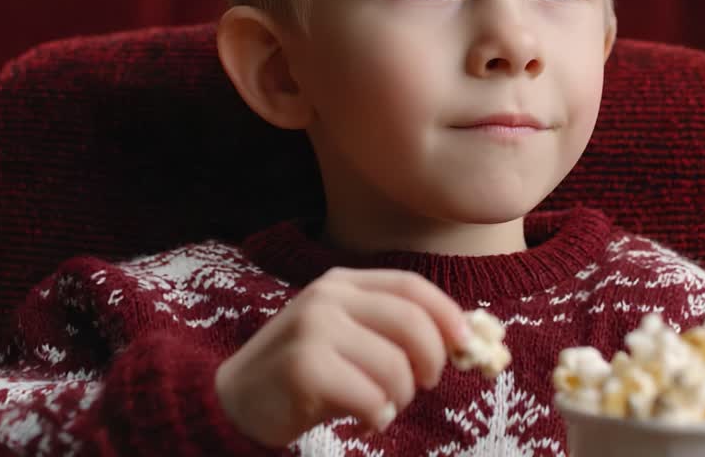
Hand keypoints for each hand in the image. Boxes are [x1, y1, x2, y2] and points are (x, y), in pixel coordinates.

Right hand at [214, 268, 468, 446]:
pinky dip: (379, 416)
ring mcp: (313, 329)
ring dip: (401, 397)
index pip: (411, 286)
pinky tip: (365, 421)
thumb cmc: (305, 375)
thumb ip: (395, 332)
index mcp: (342, 283)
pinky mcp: (304, 368)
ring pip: (395, 365)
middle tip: (423, 385)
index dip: (448, 314)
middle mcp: (327, 298)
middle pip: (412, 322)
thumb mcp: (349, 340)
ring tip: (383, 407)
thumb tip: (470, 338)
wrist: (234, 402)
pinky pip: (371, 396)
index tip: (468, 344)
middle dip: (432, 359)